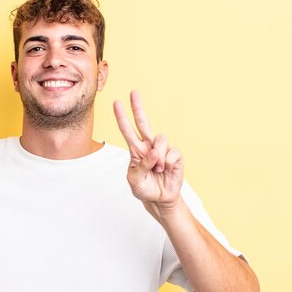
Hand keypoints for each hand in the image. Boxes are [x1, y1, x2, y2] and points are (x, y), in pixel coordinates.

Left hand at [113, 90, 183, 219]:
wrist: (159, 200)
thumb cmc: (144, 188)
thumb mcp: (134, 180)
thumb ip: (140, 165)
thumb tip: (153, 152)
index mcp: (136, 150)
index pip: (127, 130)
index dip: (122, 117)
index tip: (116, 103)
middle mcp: (148, 146)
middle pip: (143, 122)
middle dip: (138, 107)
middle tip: (133, 92)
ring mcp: (162, 149)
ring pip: (160, 139)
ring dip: (157, 157)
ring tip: (157, 170)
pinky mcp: (175, 156)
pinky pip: (171, 152)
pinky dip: (167, 163)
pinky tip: (166, 170)